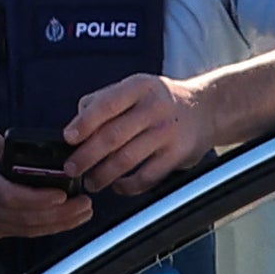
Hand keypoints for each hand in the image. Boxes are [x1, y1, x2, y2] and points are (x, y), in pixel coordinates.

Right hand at [0, 127, 93, 243]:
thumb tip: (14, 148)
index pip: (11, 197)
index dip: (40, 199)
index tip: (63, 193)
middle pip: (26, 218)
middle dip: (61, 214)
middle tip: (86, 203)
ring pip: (26, 230)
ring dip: (57, 224)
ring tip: (81, 213)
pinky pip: (19, 232)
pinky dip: (42, 228)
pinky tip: (59, 220)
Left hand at [65, 72, 215, 198]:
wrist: (206, 109)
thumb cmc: (159, 101)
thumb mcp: (134, 88)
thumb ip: (103, 101)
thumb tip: (75, 124)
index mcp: (138, 87)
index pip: (106, 104)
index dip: (84, 123)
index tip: (68, 138)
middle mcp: (154, 108)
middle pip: (113, 136)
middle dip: (86, 156)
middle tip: (72, 169)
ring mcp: (167, 132)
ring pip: (126, 159)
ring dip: (103, 175)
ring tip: (91, 182)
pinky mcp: (177, 155)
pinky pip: (146, 177)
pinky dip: (128, 186)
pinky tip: (117, 186)